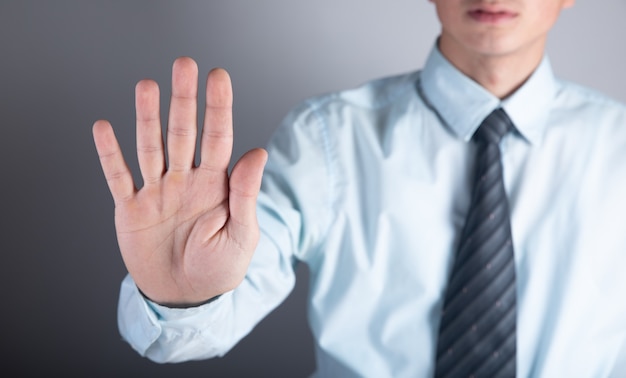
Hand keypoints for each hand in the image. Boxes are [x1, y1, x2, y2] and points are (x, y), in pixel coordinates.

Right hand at [93, 57, 266, 306]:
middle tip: (184, 65)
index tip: (217, 77)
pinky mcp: (131, 208)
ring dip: (147, 118)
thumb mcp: (242, 234)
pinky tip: (104, 127)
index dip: (218, 107)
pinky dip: (110, 154)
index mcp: (215, 183)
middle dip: (183, 100)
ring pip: (150, 147)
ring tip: (147, 87)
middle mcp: (185, 180)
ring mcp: (157, 191)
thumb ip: (246, 193)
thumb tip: (258, 151)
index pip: (218, 137)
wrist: (187, 296)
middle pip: (182, 132)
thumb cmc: (220, 267)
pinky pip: (118, 176)